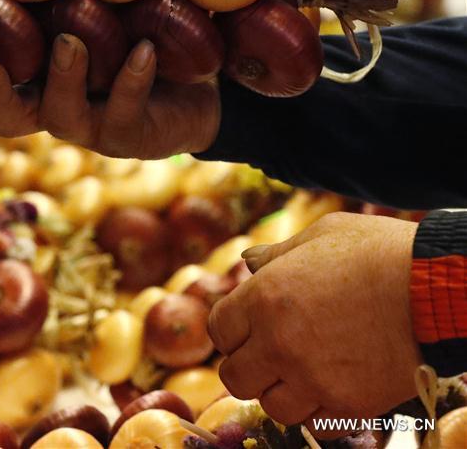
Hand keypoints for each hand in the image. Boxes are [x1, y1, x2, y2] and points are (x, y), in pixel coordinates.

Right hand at [0, 34, 219, 158]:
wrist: (200, 77)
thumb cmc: (137, 24)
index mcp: (30, 69)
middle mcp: (48, 99)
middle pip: (1, 114)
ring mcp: (87, 121)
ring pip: (58, 114)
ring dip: (60, 77)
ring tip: (70, 42)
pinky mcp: (127, 133)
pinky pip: (122, 109)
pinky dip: (130, 79)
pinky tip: (144, 50)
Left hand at [209, 213, 420, 435]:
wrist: (438, 287)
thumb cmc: (379, 252)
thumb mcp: (322, 235)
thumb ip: (278, 253)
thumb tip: (248, 262)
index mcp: (263, 297)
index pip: (219, 330)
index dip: (232, 329)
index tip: (249, 328)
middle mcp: (278, 342)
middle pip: (234, 376)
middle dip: (249, 365)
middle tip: (271, 354)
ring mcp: (312, 377)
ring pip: (272, 406)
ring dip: (282, 391)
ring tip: (303, 371)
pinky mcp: (348, 403)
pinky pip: (314, 423)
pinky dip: (318, 410)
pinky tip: (332, 385)